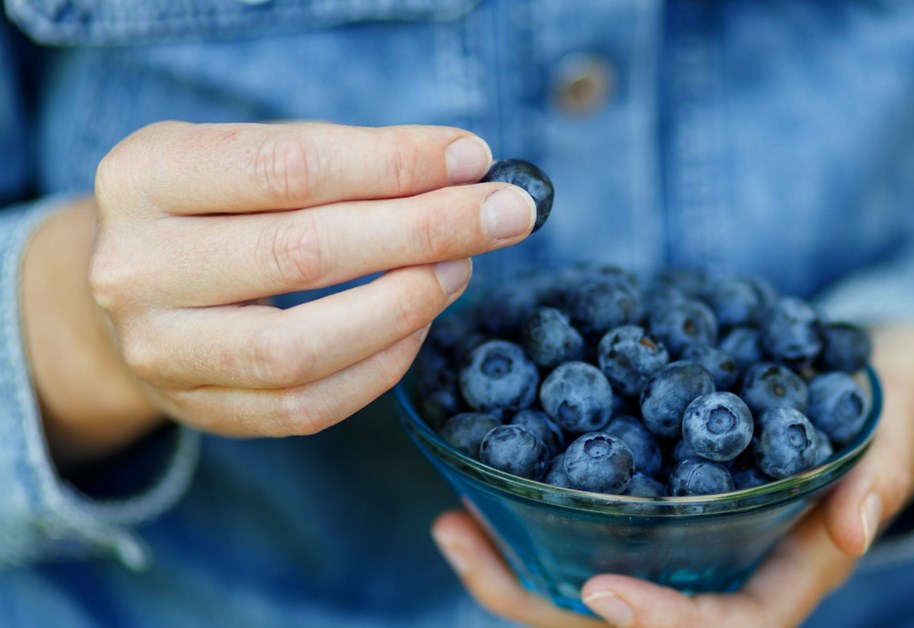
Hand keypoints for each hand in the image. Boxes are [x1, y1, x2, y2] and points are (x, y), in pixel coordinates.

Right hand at [22, 121, 535, 466]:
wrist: (134, 290)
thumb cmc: (217, 208)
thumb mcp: (252, 157)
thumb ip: (348, 161)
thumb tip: (468, 171)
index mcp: (145, 175)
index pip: (290, 167)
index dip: (394, 164)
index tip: (474, 159)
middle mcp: (135, 266)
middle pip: (305, 253)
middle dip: (426, 230)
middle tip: (504, 215)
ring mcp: (159, 350)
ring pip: (304, 346)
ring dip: (406, 305)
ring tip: (460, 267)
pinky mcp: (198, 410)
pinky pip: (308, 405)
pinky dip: (382, 365)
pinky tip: (420, 323)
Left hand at [430, 326, 913, 626]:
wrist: (868, 389)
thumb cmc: (884, 412)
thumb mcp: (890, 434)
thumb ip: (878, 477)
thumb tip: (861, 525)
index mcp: (779, 581)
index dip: (658, 622)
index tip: (600, 592)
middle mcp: (718, 577)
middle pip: (621, 623)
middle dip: (538, 598)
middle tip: (463, 539)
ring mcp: (681, 551)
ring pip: (588, 586)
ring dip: (516, 564)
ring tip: (450, 520)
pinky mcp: (657, 514)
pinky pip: (587, 534)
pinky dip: (533, 518)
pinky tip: (484, 484)